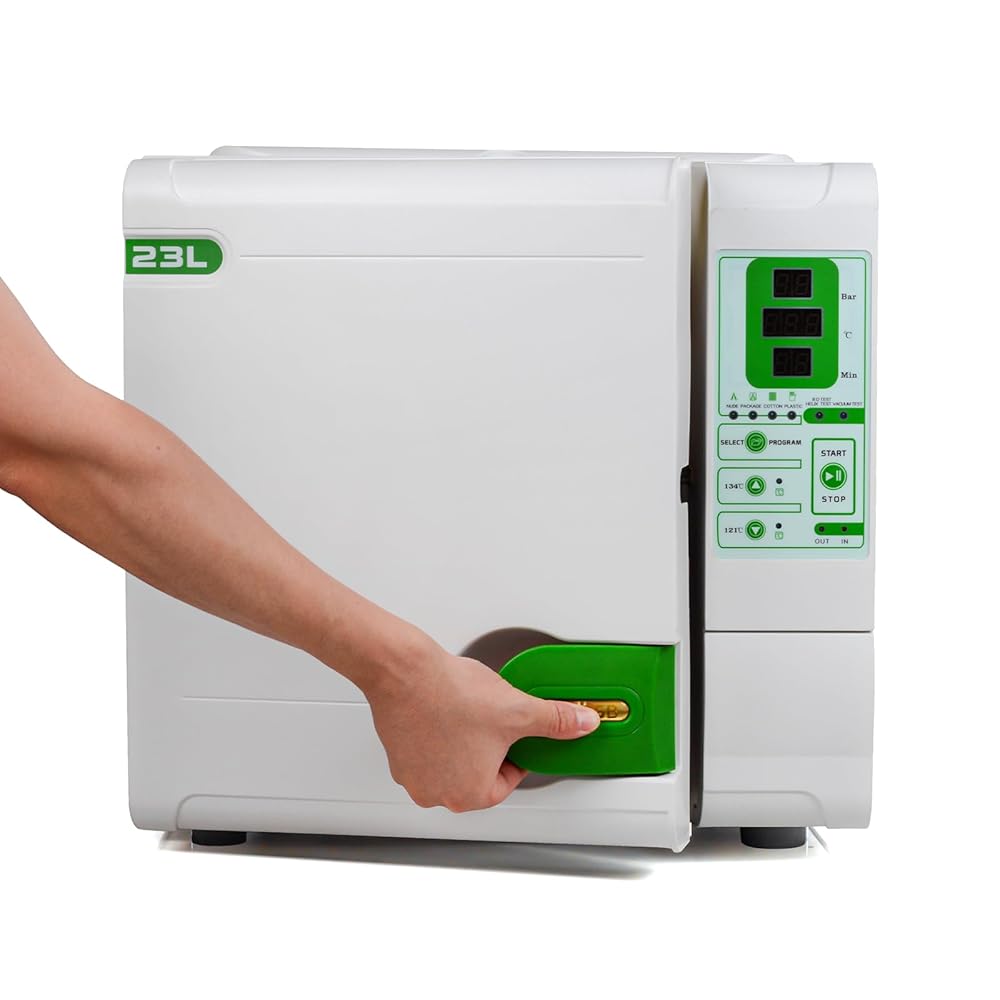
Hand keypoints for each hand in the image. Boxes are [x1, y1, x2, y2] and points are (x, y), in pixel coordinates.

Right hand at [365, 650, 599, 811]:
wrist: (404, 671)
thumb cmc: (451, 695)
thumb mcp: (517, 710)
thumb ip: (556, 721)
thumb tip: (583, 723)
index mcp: (470, 794)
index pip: (509, 781)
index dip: (516, 751)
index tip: (513, 733)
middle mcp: (437, 794)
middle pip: (479, 774)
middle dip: (488, 746)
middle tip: (490, 718)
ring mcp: (413, 777)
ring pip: (451, 762)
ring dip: (462, 741)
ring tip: (466, 711)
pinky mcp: (397, 757)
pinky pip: (427, 751)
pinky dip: (437, 735)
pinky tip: (444, 710)